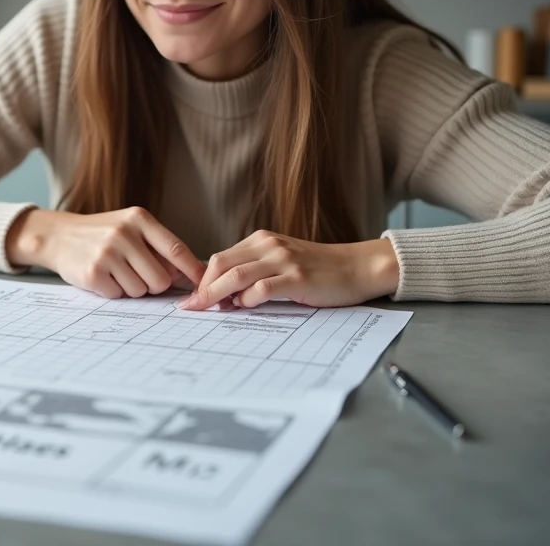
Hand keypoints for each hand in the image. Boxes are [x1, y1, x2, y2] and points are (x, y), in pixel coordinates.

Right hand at [6, 207, 205, 298]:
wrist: (57, 235)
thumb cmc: (101, 234)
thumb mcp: (129, 228)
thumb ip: (158, 248)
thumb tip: (192, 275)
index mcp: (139, 219)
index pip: (177, 250)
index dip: (193, 271)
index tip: (204, 285)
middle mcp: (124, 234)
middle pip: (161, 279)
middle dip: (153, 284)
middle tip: (136, 273)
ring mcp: (107, 253)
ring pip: (140, 291)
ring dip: (131, 288)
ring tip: (115, 271)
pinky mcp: (93, 273)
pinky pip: (118, 296)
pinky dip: (113, 292)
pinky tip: (102, 277)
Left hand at [178, 230, 399, 309]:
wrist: (358, 267)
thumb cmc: (318, 270)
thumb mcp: (281, 262)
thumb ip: (254, 272)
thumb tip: (224, 295)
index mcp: (261, 240)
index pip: (219, 258)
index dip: (202, 280)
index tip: (192, 300)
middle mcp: (268, 245)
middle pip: (221, 264)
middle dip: (203, 287)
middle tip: (193, 308)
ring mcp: (283, 260)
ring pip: (236, 275)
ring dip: (217, 295)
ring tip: (209, 310)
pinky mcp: (297, 277)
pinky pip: (262, 287)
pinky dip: (247, 300)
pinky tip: (245, 307)